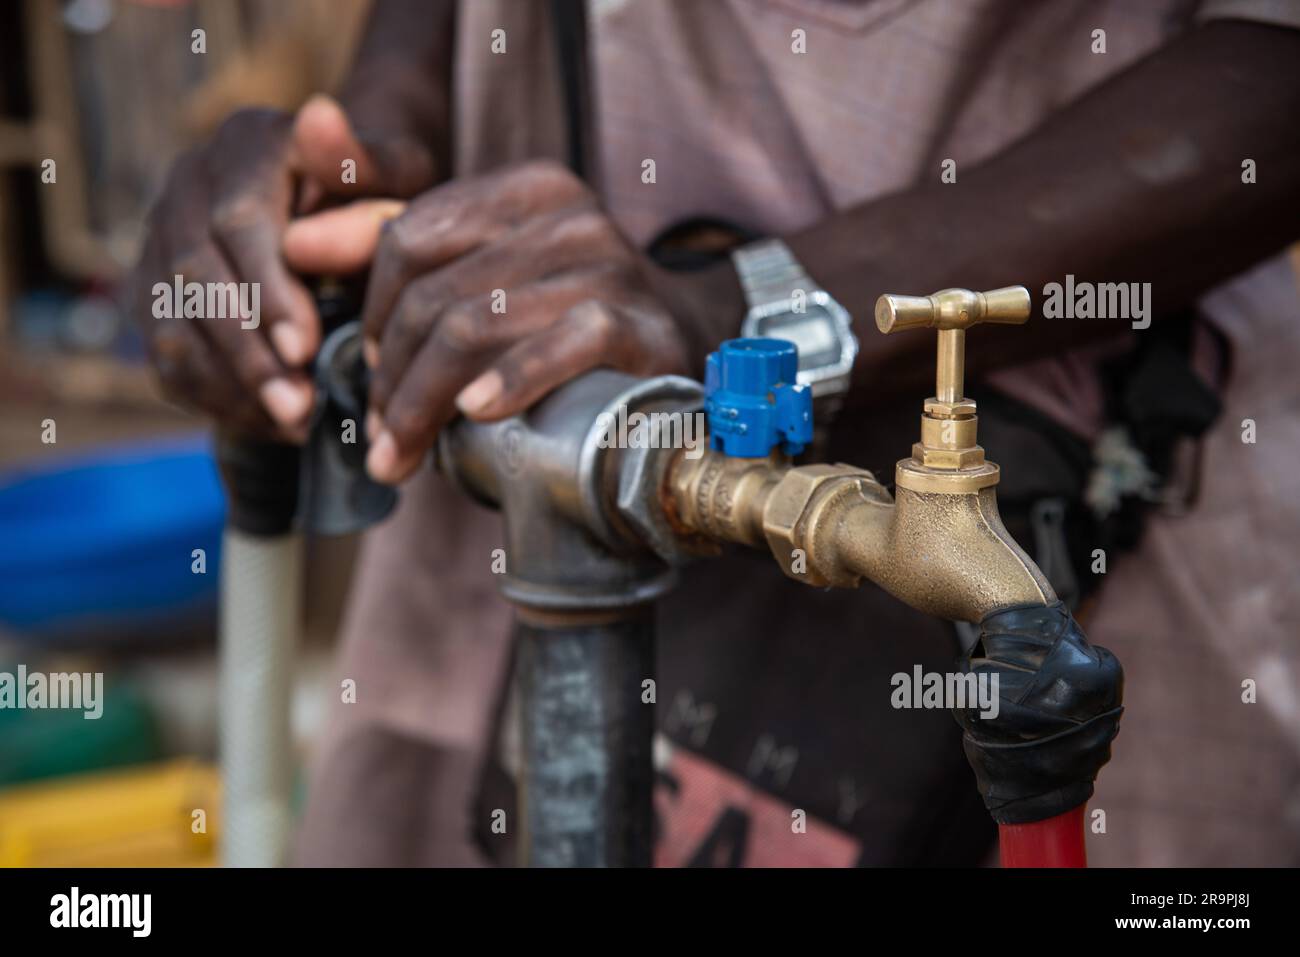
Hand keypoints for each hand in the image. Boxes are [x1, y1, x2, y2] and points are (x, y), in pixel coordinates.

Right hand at [128, 95, 435, 439]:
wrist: (351, 213)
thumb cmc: (386, 198)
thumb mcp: (397, 174)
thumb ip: (366, 158)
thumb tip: (320, 119)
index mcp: (247, 145)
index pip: (237, 221)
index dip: (267, 290)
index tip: (306, 346)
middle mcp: (190, 184)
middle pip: (195, 276)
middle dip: (249, 350)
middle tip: (298, 405)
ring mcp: (161, 237)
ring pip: (172, 320)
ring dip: (230, 382)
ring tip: (290, 423)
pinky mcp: (155, 292)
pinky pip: (166, 354)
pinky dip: (214, 396)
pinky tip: (269, 423)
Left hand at [283, 160, 738, 482]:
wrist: (681, 346)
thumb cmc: (564, 318)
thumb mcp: (483, 272)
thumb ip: (392, 247)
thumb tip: (297, 242)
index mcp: (521, 189)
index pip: (408, 238)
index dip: (372, 314)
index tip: (368, 373)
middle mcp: (566, 213)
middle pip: (436, 292)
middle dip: (391, 379)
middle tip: (379, 441)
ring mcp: (607, 264)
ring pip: (478, 324)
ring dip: (426, 402)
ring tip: (403, 455)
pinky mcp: (637, 322)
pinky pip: (561, 345)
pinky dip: (510, 382)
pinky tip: (475, 415)